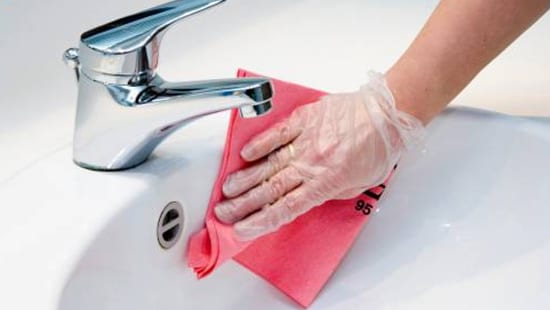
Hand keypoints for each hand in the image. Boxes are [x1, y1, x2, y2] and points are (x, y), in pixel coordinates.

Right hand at [214, 72, 424, 240]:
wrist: (388, 115)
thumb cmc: (378, 149)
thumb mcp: (358, 184)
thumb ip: (329, 192)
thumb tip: (306, 196)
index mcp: (326, 183)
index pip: (285, 208)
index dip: (260, 221)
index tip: (242, 229)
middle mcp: (312, 164)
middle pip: (270, 189)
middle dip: (243, 204)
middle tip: (223, 212)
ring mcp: (307, 141)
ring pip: (269, 164)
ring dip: (245, 178)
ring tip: (226, 189)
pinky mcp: (305, 120)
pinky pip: (278, 133)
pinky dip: (260, 143)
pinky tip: (244, 153)